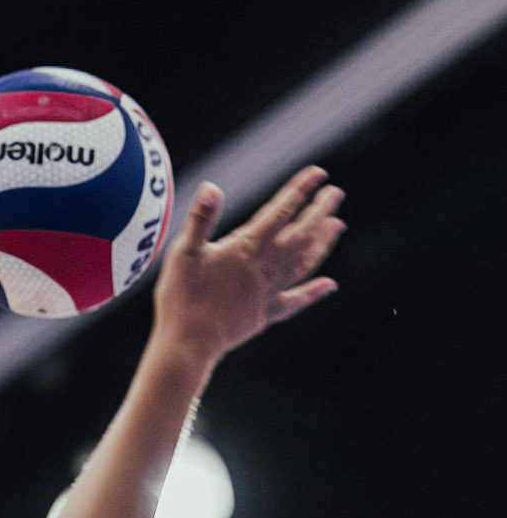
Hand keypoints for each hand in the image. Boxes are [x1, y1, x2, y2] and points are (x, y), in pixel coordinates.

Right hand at [153, 164, 344, 365]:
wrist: (188, 343)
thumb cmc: (180, 299)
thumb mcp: (183, 253)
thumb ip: (200, 219)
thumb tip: (211, 188)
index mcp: (245, 250)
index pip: (279, 213)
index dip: (299, 191)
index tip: (318, 173)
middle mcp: (263, 269)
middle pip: (300, 235)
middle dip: (319, 212)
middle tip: (336, 193)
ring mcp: (267, 293)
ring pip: (303, 264)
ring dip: (322, 244)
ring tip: (337, 225)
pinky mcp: (264, 315)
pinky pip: (294, 302)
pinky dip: (313, 293)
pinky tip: (330, 285)